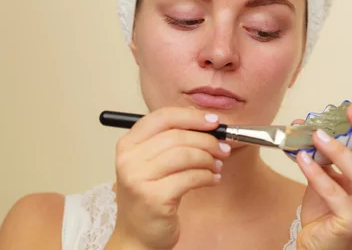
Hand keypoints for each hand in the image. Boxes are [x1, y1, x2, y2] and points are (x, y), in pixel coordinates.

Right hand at [105, 107, 230, 249]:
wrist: (137, 234)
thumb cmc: (149, 195)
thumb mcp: (152, 162)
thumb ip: (171, 140)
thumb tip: (204, 122)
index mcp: (128, 143)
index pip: (162, 117)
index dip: (191, 116)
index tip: (213, 122)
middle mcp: (129, 158)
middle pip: (177, 135)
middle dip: (206, 140)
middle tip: (222, 148)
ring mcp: (139, 178)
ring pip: (185, 155)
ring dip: (208, 159)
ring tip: (217, 165)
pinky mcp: (154, 198)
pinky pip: (190, 178)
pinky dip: (207, 176)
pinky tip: (212, 179)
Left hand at [294, 103, 351, 249]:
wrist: (318, 245)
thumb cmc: (327, 211)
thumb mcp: (330, 175)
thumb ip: (326, 153)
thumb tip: (308, 123)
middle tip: (351, 110)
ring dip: (339, 151)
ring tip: (317, 134)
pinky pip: (335, 194)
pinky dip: (317, 173)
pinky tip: (302, 158)